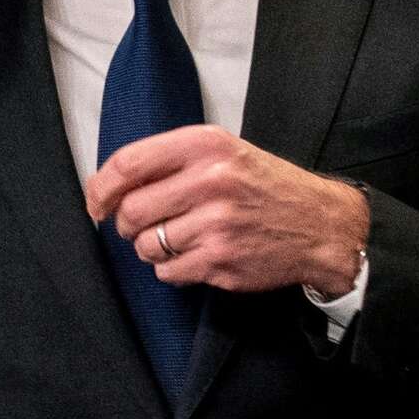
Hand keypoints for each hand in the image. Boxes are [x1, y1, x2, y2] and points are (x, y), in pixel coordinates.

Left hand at [84, 125, 369, 293]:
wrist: (321, 224)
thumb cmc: (266, 186)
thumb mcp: (224, 152)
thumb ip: (171, 161)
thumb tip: (108, 187)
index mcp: (206, 145)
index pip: (128, 163)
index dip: (101, 188)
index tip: (98, 202)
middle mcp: (211, 181)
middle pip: (131, 211)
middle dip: (128, 224)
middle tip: (145, 225)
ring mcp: (217, 223)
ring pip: (146, 246)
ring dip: (152, 248)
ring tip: (179, 239)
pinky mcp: (221, 260)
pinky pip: (168, 273)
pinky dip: (173, 270)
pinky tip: (196, 256)